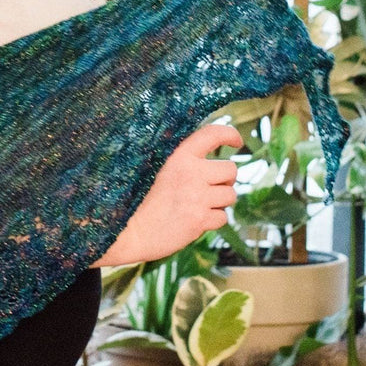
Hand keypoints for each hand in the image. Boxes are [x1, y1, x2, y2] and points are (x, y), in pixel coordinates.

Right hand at [92, 124, 241, 265]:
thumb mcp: (157, 169)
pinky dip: (212, 220)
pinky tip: (193, 219)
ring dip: (219, 201)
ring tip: (198, 205)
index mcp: (179, 156)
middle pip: (231, 170)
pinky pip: (222, 217)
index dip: (229, 134)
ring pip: (230, 195)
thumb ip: (183, 162)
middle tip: (209, 187)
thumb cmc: (141, 200)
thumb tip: (212, 162)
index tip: (236, 142)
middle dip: (225, 180)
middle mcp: (191, 173)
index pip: (212, 134)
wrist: (129, 231)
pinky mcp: (199, 219)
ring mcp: (197, 197)